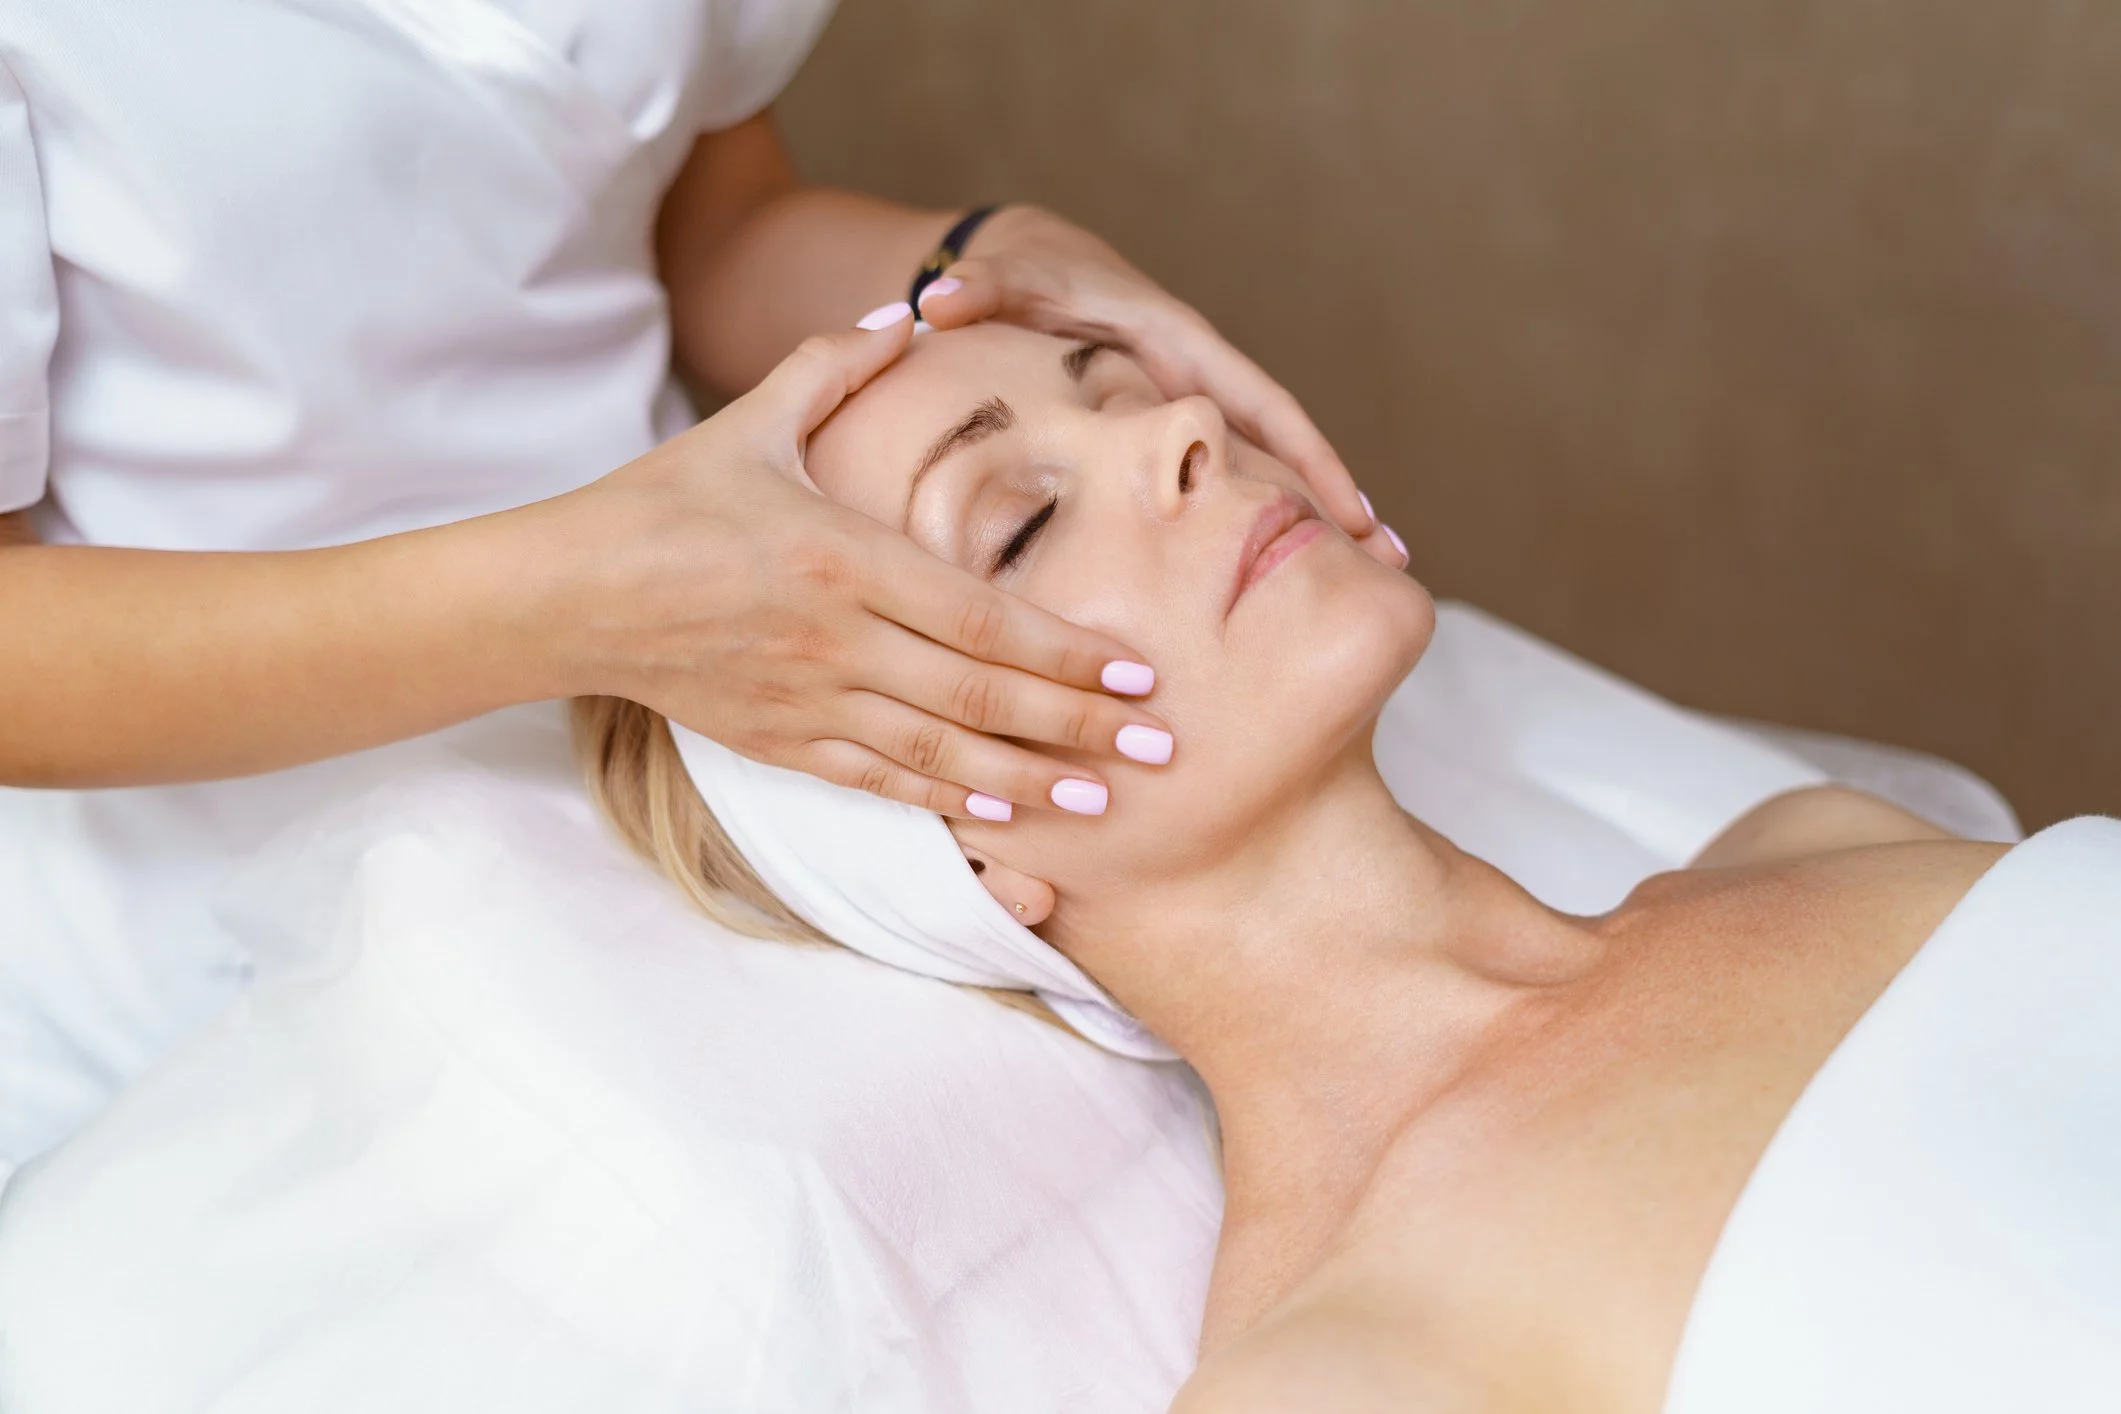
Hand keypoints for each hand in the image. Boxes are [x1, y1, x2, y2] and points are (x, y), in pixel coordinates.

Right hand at [543, 304, 1170, 818]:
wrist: (568, 594)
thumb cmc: (666, 500)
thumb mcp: (753, 421)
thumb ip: (836, 365)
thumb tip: (912, 311)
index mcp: (842, 557)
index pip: (982, 616)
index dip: (1064, 652)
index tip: (1134, 673)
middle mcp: (836, 640)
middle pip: (981, 696)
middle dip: (1078, 727)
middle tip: (1159, 750)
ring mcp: (809, 701)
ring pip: (940, 754)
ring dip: (1030, 781)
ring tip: (1103, 802)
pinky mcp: (781, 744)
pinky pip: (879, 783)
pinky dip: (946, 802)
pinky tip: (1003, 815)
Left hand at [914, 205, 1407, 568]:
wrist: (1039, 271)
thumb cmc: (1030, 279)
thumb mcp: (1009, 284)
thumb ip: (982, 295)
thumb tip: (939, 302)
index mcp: (1179, 346)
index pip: (1259, 406)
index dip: (1307, 457)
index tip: (1349, 510)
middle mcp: (1202, 379)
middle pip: (1282, 446)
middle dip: (1336, 499)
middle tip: (1389, 563)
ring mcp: (1195, 410)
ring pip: (1264, 470)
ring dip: (1315, 517)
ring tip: (1369, 581)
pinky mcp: (1179, 435)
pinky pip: (1230, 482)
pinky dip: (1265, 520)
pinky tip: (1285, 573)